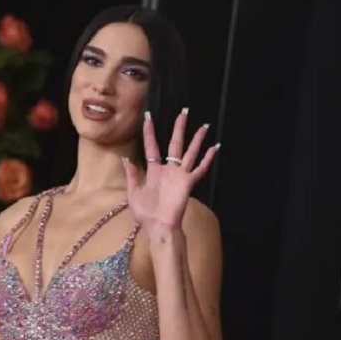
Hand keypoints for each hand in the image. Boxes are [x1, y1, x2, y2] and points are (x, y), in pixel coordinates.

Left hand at [122, 109, 219, 231]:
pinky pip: (200, 169)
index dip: (150, 132)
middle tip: (183, 112)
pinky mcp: (188, 183)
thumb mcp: (133, 193)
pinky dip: (207, 159)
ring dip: (197, 139)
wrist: (157, 226)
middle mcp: (168, 170)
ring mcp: (179, 175)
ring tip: (204, 126)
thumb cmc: (145, 213)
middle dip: (179, 128)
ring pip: (190, 152)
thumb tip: (126, 159)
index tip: (148, 117)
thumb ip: (132, 175)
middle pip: (175, 143)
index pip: (152, 146)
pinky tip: (214, 148)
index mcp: (153, 171)